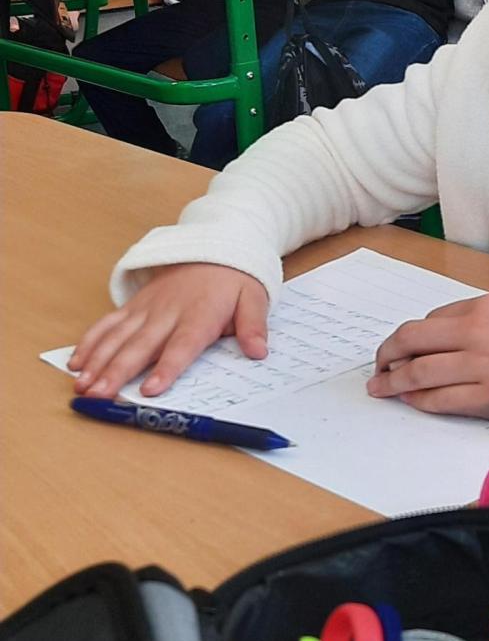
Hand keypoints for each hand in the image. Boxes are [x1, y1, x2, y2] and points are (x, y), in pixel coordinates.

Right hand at [69, 264, 269, 399]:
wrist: (215, 245)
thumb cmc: (235, 278)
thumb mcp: (254, 298)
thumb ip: (253, 326)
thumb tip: (258, 351)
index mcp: (199, 315)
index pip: (182, 345)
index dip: (166, 368)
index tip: (151, 389)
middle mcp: (167, 312)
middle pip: (140, 346)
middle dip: (117, 372)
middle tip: (100, 395)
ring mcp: (147, 308)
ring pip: (118, 337)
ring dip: (98, 361)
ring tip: (83, 384)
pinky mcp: (135, 305)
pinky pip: (108, 323)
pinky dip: (91, 341)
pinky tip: (77, 361)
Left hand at [367, 294, 488, 422]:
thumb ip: (475, 319)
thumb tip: (437, 337)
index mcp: (481, 308)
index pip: (428, 322)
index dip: (407, 338)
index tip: (398, 349)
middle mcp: (475, 335)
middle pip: (411, 342)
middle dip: (386, 355)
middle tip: (377, 366)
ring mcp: (481, 369)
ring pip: (419, 373)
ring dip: (393, 381)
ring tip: (381, 388)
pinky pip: (441, 400)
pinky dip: (419, 400)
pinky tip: (410, 400)